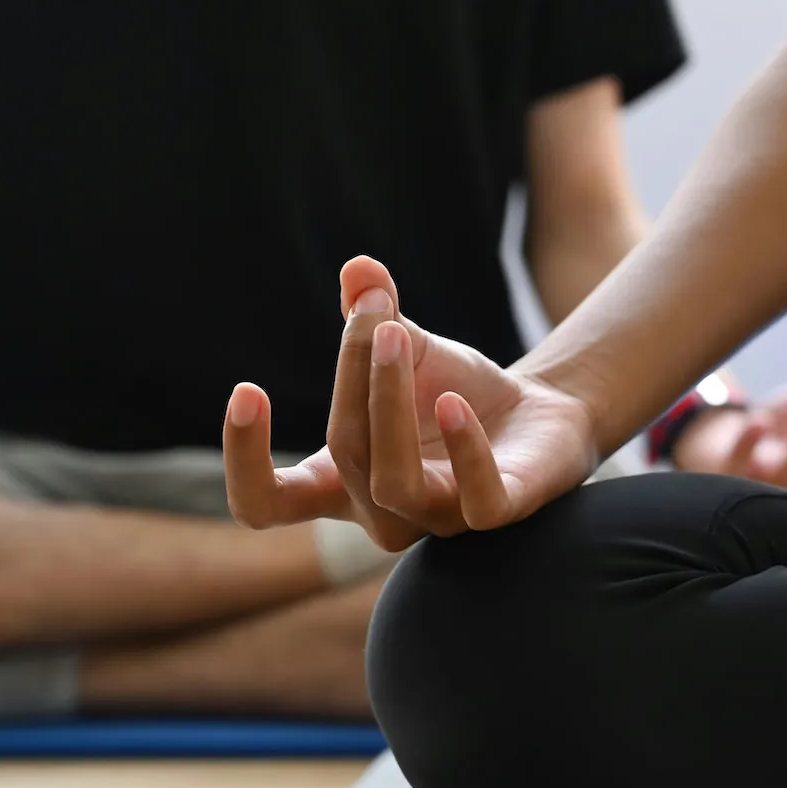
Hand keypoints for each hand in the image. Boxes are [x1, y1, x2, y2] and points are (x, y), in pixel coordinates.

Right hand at [224, 256, 600, 549]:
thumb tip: (358, 268)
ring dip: (389, 403)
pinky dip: (462, 450)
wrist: (540, 415)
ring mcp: (438, 519)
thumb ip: (375, 316)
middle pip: (343, 452)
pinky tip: (454, 402)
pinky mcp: (497, 514)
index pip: (267, 504)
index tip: (247, 389)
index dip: (246, 461)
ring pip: (393, 482)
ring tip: (401, 334)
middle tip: (376, 308)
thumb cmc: (456, 391)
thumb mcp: (410, 347)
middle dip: (354, 371)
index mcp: (341, 482)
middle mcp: (382, 513)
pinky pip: (475, 501)